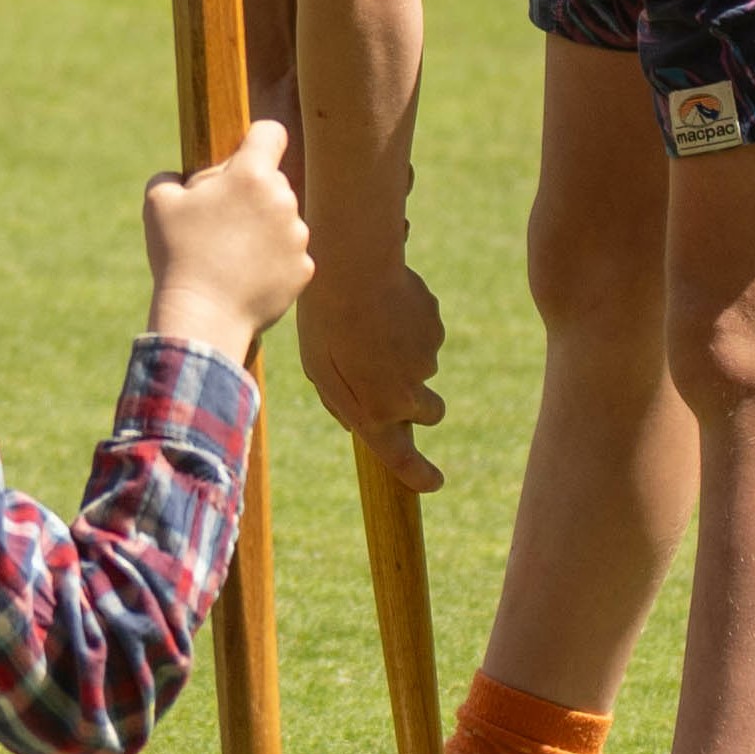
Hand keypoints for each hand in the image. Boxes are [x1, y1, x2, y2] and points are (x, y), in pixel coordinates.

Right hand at [142, 124, 311, 354]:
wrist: (202, 317)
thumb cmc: (178, 255)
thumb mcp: (159, 203)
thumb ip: (170, 176)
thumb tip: (179, 176)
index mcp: (251, 175)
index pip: (270, 133)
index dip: (255, 139)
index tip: (242, 154)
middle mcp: (282, 199)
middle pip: (272, 181)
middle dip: (249, 194)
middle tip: (219, 221)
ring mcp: (297, 236)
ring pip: (281, 219)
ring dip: (261, 229)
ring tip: (228, 255)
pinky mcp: (304, 268)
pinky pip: (287, 255)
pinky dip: (270, 262)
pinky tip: (244, 276)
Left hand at [295, 243, 447, 487]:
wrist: (352, 271)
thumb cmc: (324, 323)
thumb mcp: (319, 371)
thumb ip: (343, 403)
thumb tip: (360, 421)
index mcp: (373, 412)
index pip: (403, 458)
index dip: (420, 475)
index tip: (434, 482)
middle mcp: (406, 395)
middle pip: (431, 412)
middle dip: (419, 401)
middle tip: (390, 373)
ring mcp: (426, 362)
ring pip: (423, 366)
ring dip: (405, 353)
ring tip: (371, 325)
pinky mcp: (435, 330)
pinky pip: (426, 334)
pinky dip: (411, 325)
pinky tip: (386, 305)